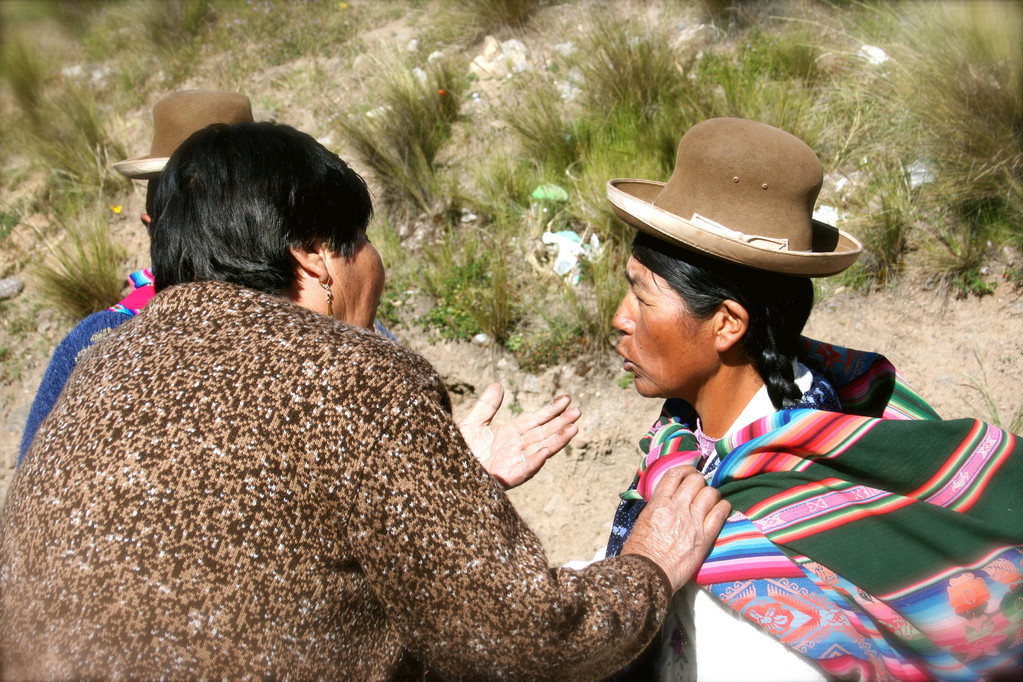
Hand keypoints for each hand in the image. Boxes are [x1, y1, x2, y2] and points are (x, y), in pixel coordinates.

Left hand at [458, 383, 580, 488]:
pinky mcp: (504, 479)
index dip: (551, 410)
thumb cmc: (455, 451)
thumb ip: (486, 407)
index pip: (536, 420)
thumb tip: (498, 385)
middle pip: (543, 434)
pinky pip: (523, 471)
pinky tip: (545, 452)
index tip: (567, 399)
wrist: (442, 472)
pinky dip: (534, 462)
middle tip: (578, 411)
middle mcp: (515, 449)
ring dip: (557, 442)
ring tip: (573, 429)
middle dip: (561, 424)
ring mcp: (511, 464)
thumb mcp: (471, 424)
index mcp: (509, 435)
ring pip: (540, 451)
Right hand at [621, 466, 730, 592]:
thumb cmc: (640, 551)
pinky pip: (721, 512)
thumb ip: (656, 506)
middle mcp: (678, 507)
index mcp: (659, 502)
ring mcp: (694, 520)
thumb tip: (665, 500)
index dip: (685, 470)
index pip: (675, 474)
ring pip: (710, 493)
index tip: (688, 474)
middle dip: (698, 482)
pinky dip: (723, 507)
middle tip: (699, 490)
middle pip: (695, 480)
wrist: (649, 573)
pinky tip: (721, 509)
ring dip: (711, 494)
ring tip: (709, 501)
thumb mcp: (642, 520)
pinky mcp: (706, 536)